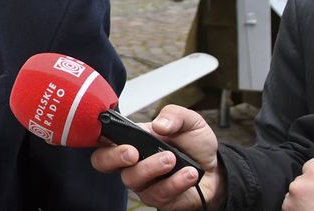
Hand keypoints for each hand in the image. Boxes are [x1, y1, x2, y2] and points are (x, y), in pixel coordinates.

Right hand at [90, 104, 222, 210]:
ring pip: (131, 179)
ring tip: (172, 159)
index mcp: (134, 139)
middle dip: (114, 157)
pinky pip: (158, 194)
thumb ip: (174, 115)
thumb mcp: (190, 121)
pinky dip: (175, 182)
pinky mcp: (157, 198)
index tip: (107, 135)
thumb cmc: (196, 146)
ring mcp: (143, 181)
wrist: (216, 171)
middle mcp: (133, 161)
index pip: (105, 138)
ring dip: (151, 168)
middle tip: (133, 152)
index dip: (98, 136)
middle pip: (103, 162)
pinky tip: (189, 173)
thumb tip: (158, 124)